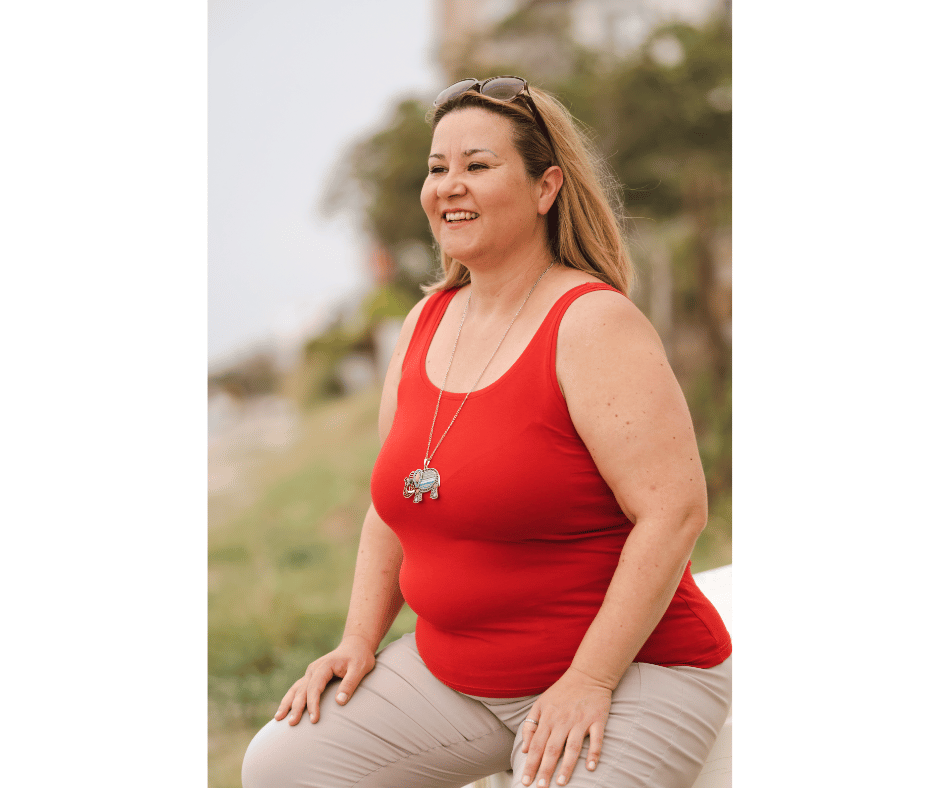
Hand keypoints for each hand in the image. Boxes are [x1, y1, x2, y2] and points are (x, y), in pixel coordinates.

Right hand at [273, 635, 375, 724]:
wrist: (355, 645)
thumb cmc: (359, 657)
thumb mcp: (359, 668)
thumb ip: (350, 684)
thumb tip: (340, 702)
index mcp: (324, 666)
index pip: (314, 688)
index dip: (313, 704)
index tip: (314, 720)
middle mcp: (313, 669)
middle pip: (302, 690)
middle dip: (296, 707)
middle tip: (292, 724)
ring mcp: (310, 673)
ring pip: (295, 689)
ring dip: (287, 703)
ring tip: (278, 719)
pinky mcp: (311, 677)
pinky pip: (298, 688)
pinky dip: (290, 699)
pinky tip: (284, 710)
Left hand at [519, 668, 611, 786]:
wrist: (588, 675)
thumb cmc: (562, 691)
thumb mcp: (541, 704)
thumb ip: (530, 725)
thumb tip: (524, 748)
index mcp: (548, 717)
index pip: (536, 745)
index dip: (530, 764)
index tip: (526, 781)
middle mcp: (562, 720)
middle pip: (552, 749)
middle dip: (545, 770)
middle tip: (540, 787)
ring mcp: (580, 720)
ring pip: (572, 747)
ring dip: (566, 766)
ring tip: (561, 783)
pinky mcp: (597, 720)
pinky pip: (596, 739)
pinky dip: (594, 753)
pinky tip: (590, 767)